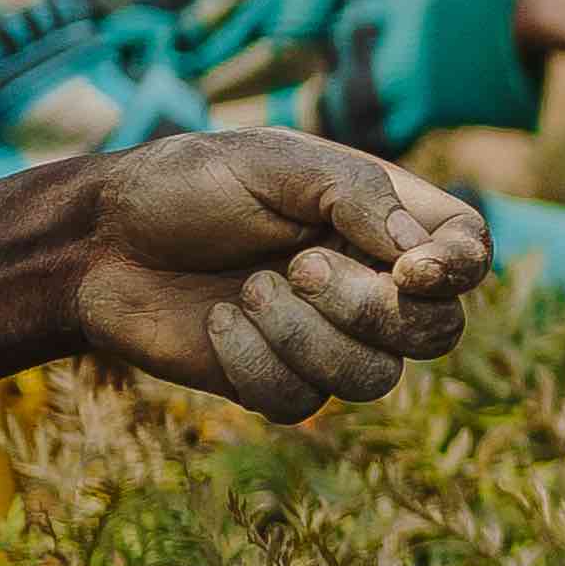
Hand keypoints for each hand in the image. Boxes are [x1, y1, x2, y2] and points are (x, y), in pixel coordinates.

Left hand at [73, 136, 493, 419]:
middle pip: (436, 332)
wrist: (97, 243)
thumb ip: (359, 196)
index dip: (459, 270)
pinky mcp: (279, 384)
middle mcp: (371, 284)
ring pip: (375, 379)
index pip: (468, 254)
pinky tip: (219, 323)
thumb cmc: (187, 186)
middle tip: (300, 267)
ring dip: (306, 337)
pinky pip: (302, 402)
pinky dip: (256, 362)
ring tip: (247, 290)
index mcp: (383, 221)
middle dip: (370, 309)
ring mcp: (329, 340)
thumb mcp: (275, 163)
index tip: (410, 268)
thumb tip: (422, 258)